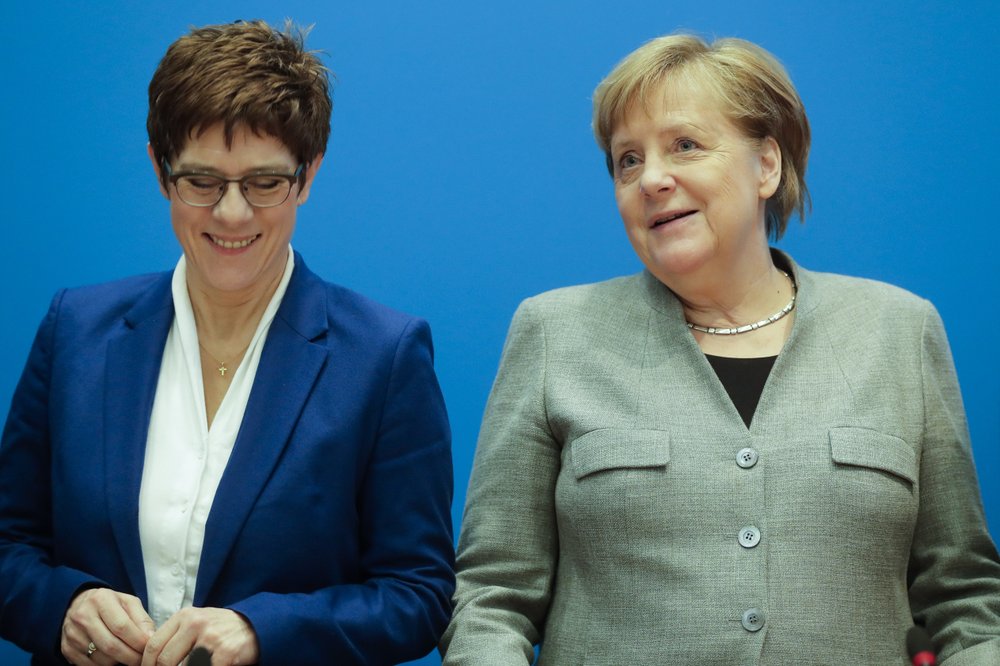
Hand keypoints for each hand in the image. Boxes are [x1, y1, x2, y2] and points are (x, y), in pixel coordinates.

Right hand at [62, 587, 154, 665]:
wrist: (78, 604)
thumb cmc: (108, 604)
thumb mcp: (127, 602)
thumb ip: (141, 618)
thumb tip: (150, 637)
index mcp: (101, 600)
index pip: (122, 626)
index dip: (138, 641)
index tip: (148, 648)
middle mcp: (83, 616)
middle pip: (111, 646)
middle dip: (131, 657)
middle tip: (142, 659)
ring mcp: (73, 634)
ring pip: (102, 658)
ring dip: (119, 661)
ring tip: (129, 656)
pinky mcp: (67, 649)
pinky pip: (90, 665)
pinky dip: (106, 665)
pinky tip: (114, 659)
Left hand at [141, 607, 258, 665]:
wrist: (256, 625)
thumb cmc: (222, 628)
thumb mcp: (197, 623)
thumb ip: (176, 636)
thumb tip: (151, 659)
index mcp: (185, 616)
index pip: (153, 645)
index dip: (147, 665)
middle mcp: (196, 624)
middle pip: (164, 660)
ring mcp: (211, 639)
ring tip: (193, 665)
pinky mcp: (225, 654)